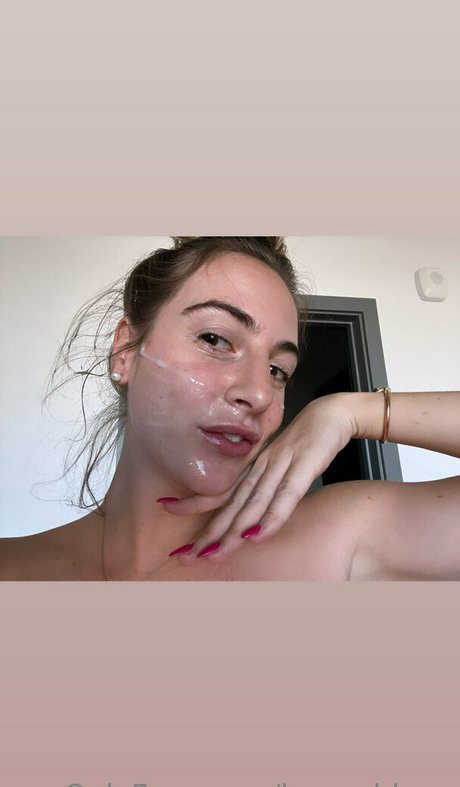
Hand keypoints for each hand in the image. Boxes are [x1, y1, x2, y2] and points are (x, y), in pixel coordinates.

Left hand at [162, 394, 355, 564]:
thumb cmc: (309, 441)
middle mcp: (262, 467)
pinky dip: (272, 517)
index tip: (165, 509)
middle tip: (184, 555)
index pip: (222, 489)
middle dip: (208, 532)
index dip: (194, 501)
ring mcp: (282, 465)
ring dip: (232, 530)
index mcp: (256, 467)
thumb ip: (268, 485)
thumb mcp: (284, 465)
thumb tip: (253, 513)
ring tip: (212, 554)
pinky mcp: (305, 466)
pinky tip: (257, 535)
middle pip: (231, 504)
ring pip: (253, 503)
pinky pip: (287, 496)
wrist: (335, 412)